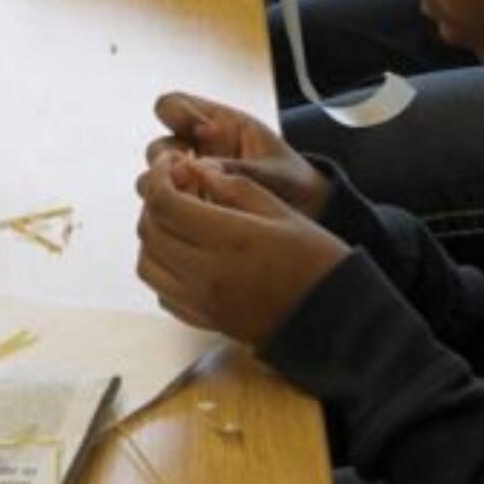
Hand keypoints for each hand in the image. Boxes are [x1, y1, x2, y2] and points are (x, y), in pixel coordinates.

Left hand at [136, 159, 348, 346]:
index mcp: (228, 240)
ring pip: (147, 263)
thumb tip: (197, 168)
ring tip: (177, 216)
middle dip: (154, 200)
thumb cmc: (316, 259)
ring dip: (152, 234)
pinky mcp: (204, 320)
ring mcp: (202, 302)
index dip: (160, 176)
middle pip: (149, 230)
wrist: (336, 320)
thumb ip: (234, 186)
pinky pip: (161, 290)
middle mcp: (206, 274)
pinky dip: (162, 266)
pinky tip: (185, 250)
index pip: (164, 203)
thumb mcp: (281, 210)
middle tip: (175, 183)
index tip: (172, 162)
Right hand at [145, 92, 331, 218]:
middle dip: (166, 161)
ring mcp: (190, 181)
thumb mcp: (275, 173)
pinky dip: (171, 213)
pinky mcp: (190, 209)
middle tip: (188, 175)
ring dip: (165, 190)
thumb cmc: (293, 183)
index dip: (173, 114)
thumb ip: (242, 169)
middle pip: (157, 148)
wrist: (307, 216)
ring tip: (192, 202)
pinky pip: (164, 208)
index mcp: (215, 126)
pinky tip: (193, 222)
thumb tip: (202, 169)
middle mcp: (195, 151)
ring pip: (153, 180)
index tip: (195, 133)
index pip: (172, 106)